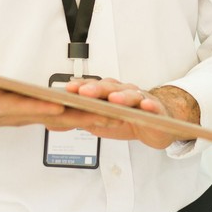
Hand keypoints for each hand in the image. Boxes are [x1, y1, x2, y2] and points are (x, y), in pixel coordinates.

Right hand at [0, 69, 122, 143]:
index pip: (20, 107)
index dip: (39, 107)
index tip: (59, 104)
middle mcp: (16, 114)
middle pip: (51, 116)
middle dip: (78, 116)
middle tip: (107, 112)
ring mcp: (27, 116)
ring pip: (63, 119)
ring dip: (89, 118)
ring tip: (118, 114)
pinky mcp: (36, 114)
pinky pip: (65, 117)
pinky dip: (85, 116)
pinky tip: (108, 113)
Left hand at [62, 79, 197, 151]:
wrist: (158, 124)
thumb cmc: (129, 119)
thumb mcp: (102, 123)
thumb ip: (83, 119)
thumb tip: (53, 121)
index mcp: (110, 93)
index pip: (94, 88)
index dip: (81, 87)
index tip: (68, 89)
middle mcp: (125, 92)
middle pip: (110, 88)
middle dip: (97, 90)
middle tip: (84, 93)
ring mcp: (141, 99)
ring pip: (132, 95)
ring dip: (122, 96)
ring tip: (114, 100)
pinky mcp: (157, 110)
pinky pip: (154, 107)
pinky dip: (150, 106)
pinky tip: (146, 107)